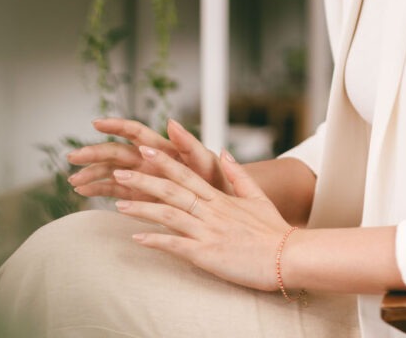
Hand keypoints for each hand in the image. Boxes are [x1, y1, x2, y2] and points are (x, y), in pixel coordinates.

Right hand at [67, 118, 231, 200]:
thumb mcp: (206, 161)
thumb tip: (171, 121)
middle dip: (94, 153)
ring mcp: (144, 177)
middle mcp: (149, 160)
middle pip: (116, 152)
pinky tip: (83, 191)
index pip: (135, 132)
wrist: (222, 205)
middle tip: (72, 157)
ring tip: (73, 180)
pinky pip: (116, 190)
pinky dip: (99, 189)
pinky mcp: (142, 195)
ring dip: (92, 173)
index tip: (96, 122)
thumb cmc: (217, 180)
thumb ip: (189, 142)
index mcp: (163, 148)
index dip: (116, 125)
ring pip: (112, 171)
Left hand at [114, 145, 288, 291]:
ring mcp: (208, 231)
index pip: (186, 174)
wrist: (288, 256)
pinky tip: (137, 238)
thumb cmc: (274, 230)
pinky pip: (175, 245)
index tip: (144, 150)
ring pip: (168, 214)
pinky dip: (155, 240)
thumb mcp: (257, 196)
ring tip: (118, 204)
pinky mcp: (207, 254)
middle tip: (120, 171)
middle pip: (172, 190)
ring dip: (142, 208)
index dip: (164, 161)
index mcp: (221, 197)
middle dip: (143, 179)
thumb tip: (224, 152)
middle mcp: (211, 211)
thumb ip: (238, 174)